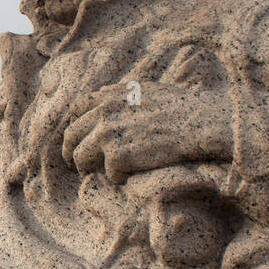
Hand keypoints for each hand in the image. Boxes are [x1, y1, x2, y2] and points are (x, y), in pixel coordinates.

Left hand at [62, 82, 233, 184]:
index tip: (78, 137)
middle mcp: (104, 112)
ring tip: (96, 174)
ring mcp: (109, 134)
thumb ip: (120, 95)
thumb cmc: (180, 107)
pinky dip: (117, 178)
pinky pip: (108, 173)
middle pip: (71, 135)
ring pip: (80, 157)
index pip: (76, 108)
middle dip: (70, 151)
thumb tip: (102, 96)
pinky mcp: (118, 156)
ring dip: (86, 168)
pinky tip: (128, 177)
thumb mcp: (146, 89)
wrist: (198, 123)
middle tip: (77, 164)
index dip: (75, 125)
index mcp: (109, 95)